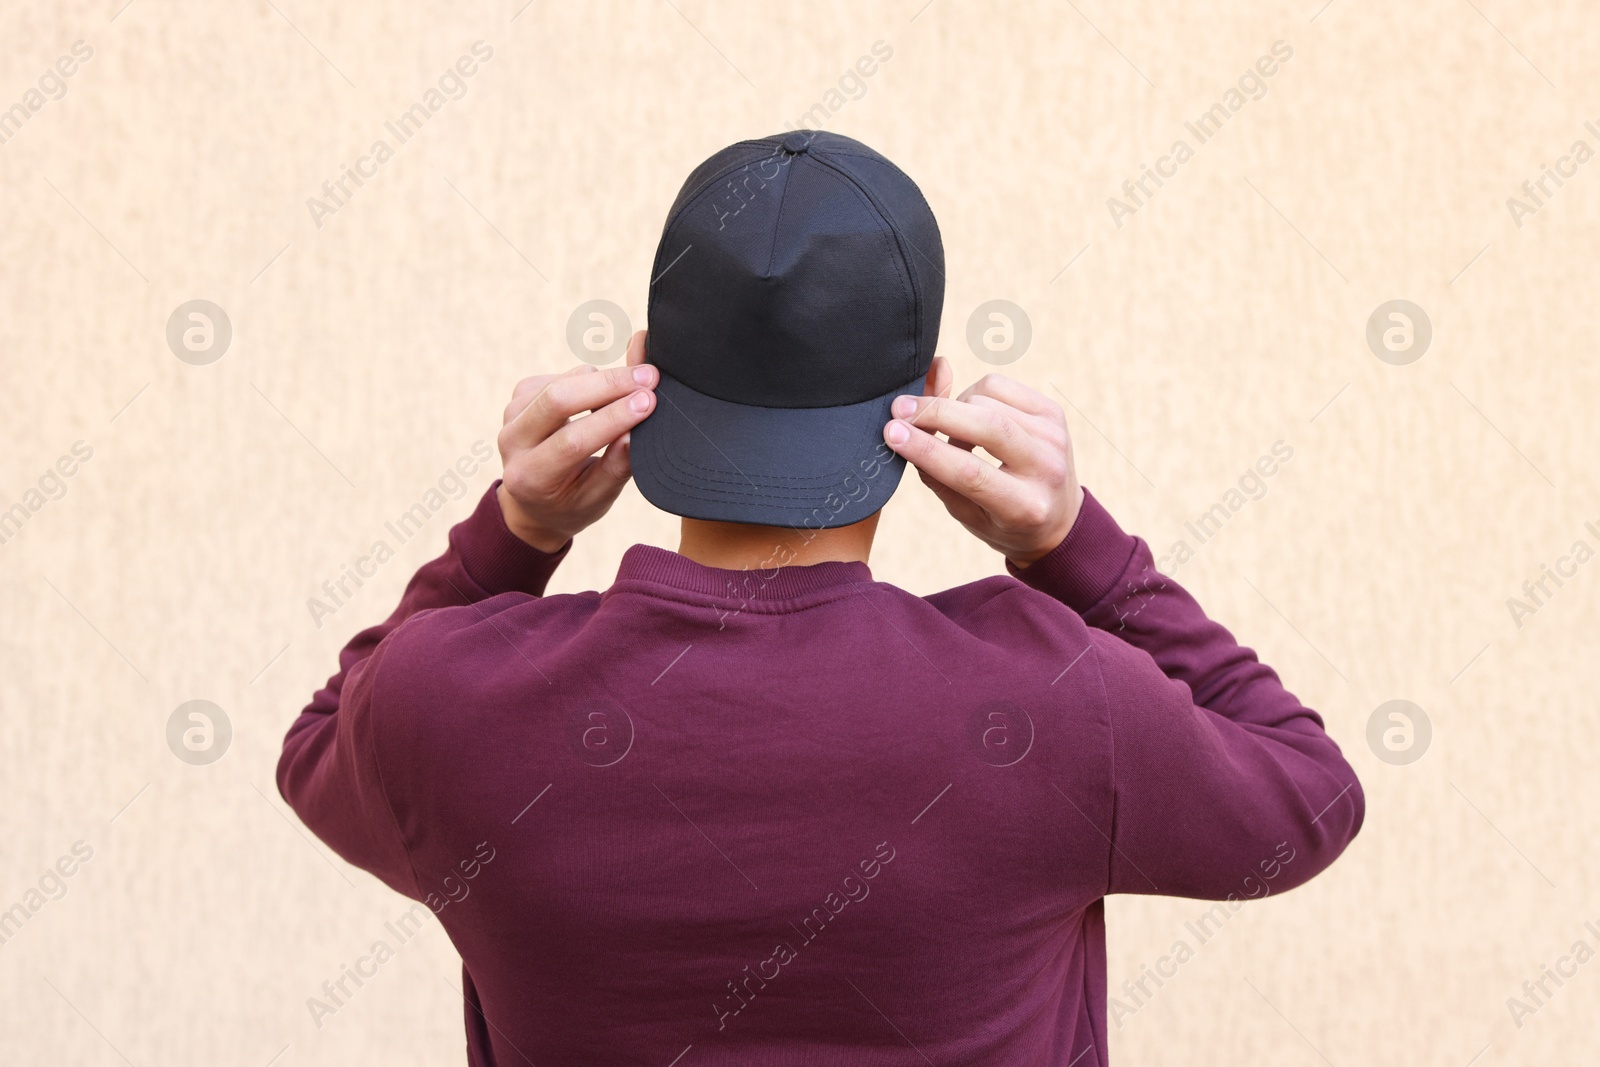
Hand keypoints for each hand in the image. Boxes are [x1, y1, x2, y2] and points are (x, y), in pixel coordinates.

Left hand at [496, 330, 655, 551]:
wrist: (533, 502)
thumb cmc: (571, 503)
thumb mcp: (598, 499)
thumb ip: (617, 468)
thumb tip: (637, 431)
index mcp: (529, 477)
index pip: (572, 440)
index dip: (613, 417)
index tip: (648, 401)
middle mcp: (512, 443)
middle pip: (558, 399)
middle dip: (609, 384)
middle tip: (650, 377)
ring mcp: (511, 415)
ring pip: (562, 381)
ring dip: (604, 379)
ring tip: (636, 387)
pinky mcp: (519, 396)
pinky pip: (561, 376)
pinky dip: (590, 379)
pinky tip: (604, 395)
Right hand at [882, 371, 1083, 566]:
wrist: (1059, 519)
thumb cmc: (1001, 521)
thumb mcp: (966, 514)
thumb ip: (936, 473)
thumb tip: (906, 423)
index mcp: (1025, 507)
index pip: (969, 472)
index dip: (926, 448)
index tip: (892, 432)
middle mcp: (1047, 468)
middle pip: (986, 425)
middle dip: (935, 413)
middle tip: (899, 411)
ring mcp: (1054, 436)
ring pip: (986, 399)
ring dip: (954, 410)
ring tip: (951, 433)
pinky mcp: (1053, 412)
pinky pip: (997, 386)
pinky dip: (972, 396)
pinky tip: (971, 417)